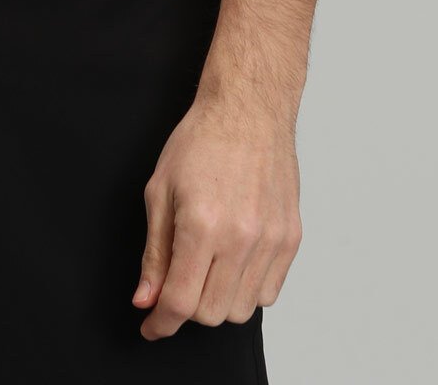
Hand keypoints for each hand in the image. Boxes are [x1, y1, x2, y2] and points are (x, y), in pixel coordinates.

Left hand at [132, 88, 301, 339]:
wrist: (248, 110)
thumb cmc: (202, 140)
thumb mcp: (160, 190)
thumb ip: (155, 253)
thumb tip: (147, 299)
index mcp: (202, 225)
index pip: (180, 302)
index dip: (161, 323)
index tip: (153, 326)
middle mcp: (240, 238)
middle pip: (211, 313)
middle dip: (187, 307)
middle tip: (178, 282)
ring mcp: (270, 240)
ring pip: (242, 309)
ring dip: (219, 301)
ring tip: (208, 267)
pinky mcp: (291, 238)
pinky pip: (269, 292)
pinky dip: (248, 289)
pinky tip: (234, 262)